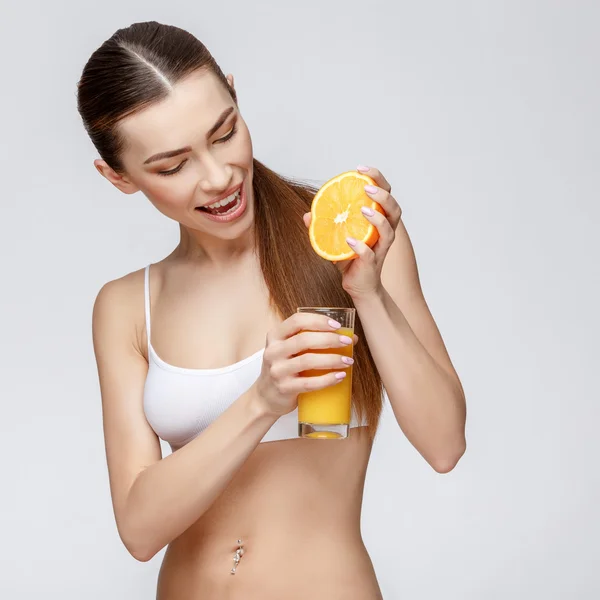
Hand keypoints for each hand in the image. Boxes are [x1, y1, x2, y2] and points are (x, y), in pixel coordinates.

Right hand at [254, 312, 357, 416]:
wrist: (266, 397)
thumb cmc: (285, 369)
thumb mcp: (291, 351)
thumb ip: (314, 341)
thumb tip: (351, 338)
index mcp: (275, 336)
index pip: (297, 321)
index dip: (318, 321)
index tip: (337, 325)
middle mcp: (273, 351)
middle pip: (304, 340)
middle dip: (330, 339)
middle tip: (347, 342)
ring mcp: (277, 370)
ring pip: (308, 360)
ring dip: (332, 359)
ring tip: (348, 361)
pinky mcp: (284, 388)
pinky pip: (309, 383)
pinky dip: (327, 379)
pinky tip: (340, 376)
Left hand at [303, 166, 401, 299]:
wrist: (358, 286)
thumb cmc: (351, 259)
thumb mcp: (335, 239)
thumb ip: (323, 226)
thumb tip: (307, 215)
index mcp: (380, 222)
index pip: (386, 194)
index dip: (378, 178)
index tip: (360, 169)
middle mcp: (385, 233)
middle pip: (395, 209)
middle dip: (383, 194)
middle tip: (366, 187)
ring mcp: (381, 249)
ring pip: (389, 230)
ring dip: (377, 218)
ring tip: (362, 210)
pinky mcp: (373, 264)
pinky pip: (369, 254)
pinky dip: (360, 246)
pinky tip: (349, 240)